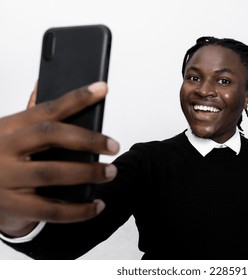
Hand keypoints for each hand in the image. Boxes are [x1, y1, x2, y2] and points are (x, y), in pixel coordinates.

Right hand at [0, 82, 119, 236]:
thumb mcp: (7, 133)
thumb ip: (30, 116)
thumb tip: (43, 83)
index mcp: (8, 127)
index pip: (47, 109)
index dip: (77, 98)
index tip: (102, 88)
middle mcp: (4, 149)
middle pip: (51, 136)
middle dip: (88, 139)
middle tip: (114, 145)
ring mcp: (5, 178)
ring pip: (52, 173)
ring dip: (87, 173)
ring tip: (111, 172)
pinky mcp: (11, 206)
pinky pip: (50, 211)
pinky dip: (78, 211)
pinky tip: (97, 206)